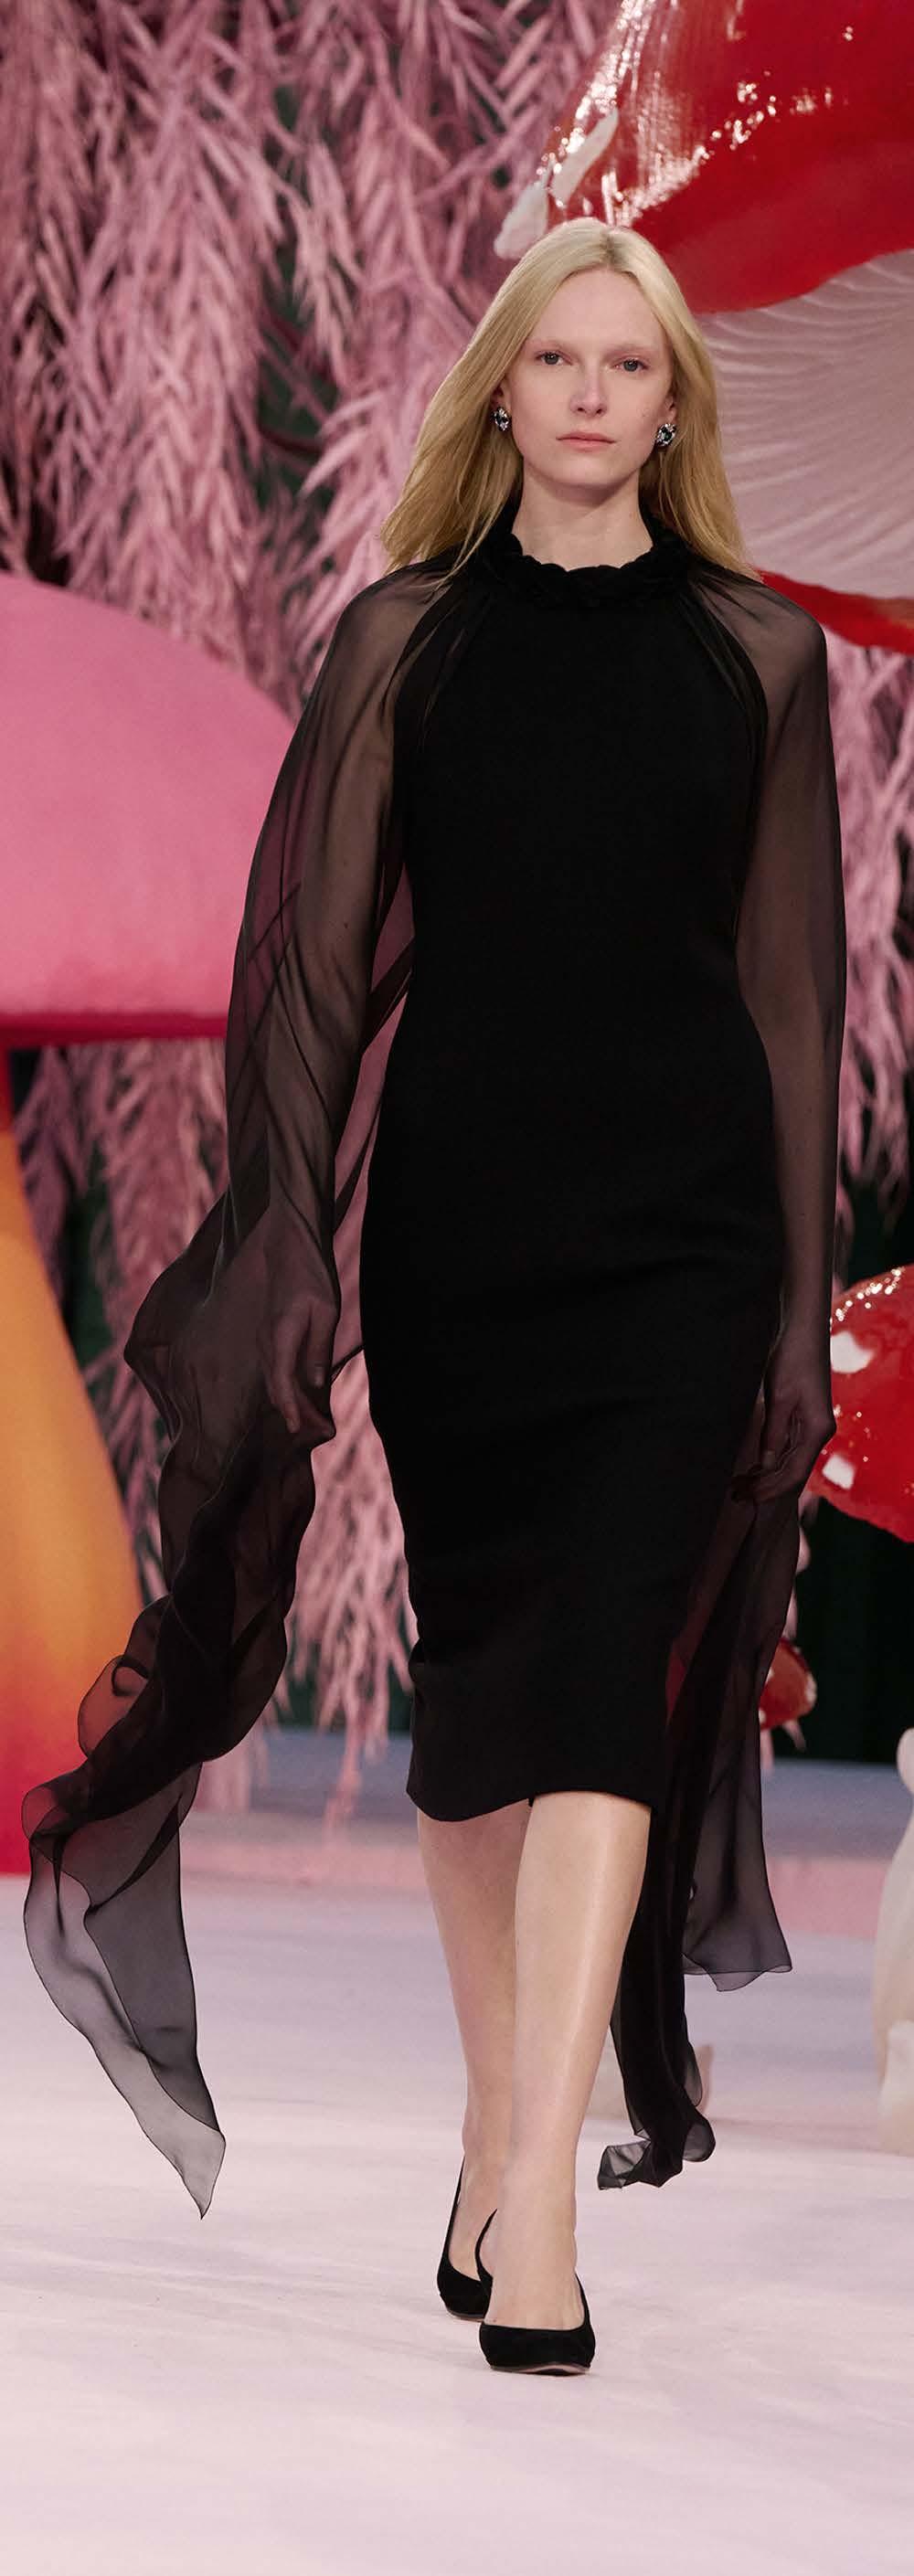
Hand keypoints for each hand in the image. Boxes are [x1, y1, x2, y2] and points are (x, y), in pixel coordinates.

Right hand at [257, 1274, 338, 1438]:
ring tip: (312, 1419)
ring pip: (275, 1378)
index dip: (290, 1409)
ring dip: (290, 1400)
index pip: (282, 1383)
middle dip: (295, 1411)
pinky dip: (286, 1385)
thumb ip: (319, 1347)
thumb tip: (316, 1383)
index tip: (297, 1430)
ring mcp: (264, 1338)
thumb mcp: (325, 1310)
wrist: (286, 1245)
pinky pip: (274, 1367)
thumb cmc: (310, 1274)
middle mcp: (267, 1341)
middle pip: (277, 1386)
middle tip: (317, 1431)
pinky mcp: (268, 1334)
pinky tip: (300, 1393)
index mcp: (281, 1337)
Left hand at [730, 1326, 835, 1505]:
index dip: (770, 1489)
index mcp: (817, 1430)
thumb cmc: (792, 1358)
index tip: (747, 1497)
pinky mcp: (802, 1418)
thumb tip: (767, 1465)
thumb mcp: (780, 1397)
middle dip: (766, 1486)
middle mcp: (818, 1432)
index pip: (795, 1473)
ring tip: (740, 1485)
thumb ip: (774, 1432)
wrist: (802, 1331)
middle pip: (793, 1471)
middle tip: (736, 1495)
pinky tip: (755, 1467)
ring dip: (767, 1476)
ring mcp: (811, 1426)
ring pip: (790, 1462)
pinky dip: (772, 1461)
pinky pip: (788, 1448)